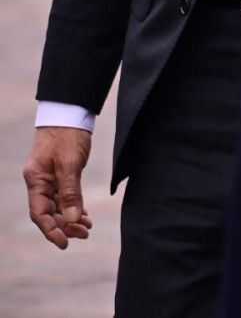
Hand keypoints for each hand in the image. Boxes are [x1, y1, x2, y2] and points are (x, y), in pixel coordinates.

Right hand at [22, 127, 93, 249]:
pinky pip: (64, 196)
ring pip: (57, 206)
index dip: (51, 230)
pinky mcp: (60, 174)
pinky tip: (84, 215)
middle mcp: (39, 182)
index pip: (40, 213)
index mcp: (36, 181)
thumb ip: (69, 191)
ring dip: (70, 218)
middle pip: (49, 212)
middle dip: (64, 227)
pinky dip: (73, 207)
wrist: (69, 113)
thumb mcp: (69, 163)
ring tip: (87, 228)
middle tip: (84, 235)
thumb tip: (70, 218)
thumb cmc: (67, 135)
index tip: (65, 243)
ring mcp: (49, 178)